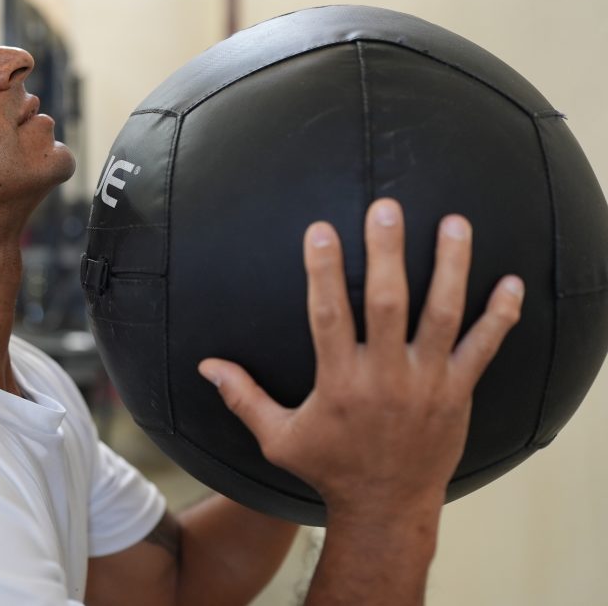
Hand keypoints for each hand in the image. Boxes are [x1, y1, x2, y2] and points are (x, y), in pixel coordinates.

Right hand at [199, 198, 523, 517]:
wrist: (386, 509)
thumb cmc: (328, 470)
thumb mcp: (277, 439)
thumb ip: (243, 397)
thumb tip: (205, 366)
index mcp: (339, 383)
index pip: (328, 316)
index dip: (323, 270)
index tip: (320, 229)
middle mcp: (385, 378)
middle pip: (388, 304)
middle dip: (387, 253)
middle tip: (386, 208)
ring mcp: (427, 383)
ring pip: (442, 316)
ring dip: (450, 267)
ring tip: (455, 223)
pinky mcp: (458, 393)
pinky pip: (484, 349)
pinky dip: (500, 316)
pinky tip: (512, 282)